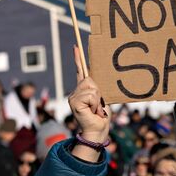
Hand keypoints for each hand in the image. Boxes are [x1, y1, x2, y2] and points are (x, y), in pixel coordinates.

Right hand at [67, 46, 109, 160]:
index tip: (76, 46)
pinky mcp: (74, 102)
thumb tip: (93, 79)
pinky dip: (95, 103)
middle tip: (98, 105)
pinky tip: (92, 111)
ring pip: (91, 87)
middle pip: (89, 79)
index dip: (78, 58)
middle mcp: (76, 91)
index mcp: (83, 89)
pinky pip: (90, 95)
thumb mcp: (101, 98)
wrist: (98, 130)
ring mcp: (73, 96)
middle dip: (98, 91)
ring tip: (95, 109)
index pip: (80, 70)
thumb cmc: (101, 115)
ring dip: (98, 99)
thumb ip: (96, 87)